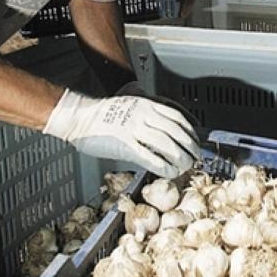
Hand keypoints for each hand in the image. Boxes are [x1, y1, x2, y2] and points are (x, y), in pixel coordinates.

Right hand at [43, 89, 200, 177]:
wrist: (80, 117)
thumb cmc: (104, 114)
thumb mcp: (131, 106)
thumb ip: (148, 114)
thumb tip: (164, 129)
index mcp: (147, 105)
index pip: (177, 117)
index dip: (190, 131)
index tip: (196, 140)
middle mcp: (144, 115)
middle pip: (176, 132)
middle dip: (190, 146)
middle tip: (195, 157)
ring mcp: (135, 130)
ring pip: (167, 145)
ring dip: (180, 158)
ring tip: (185, 166)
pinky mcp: (125, 145)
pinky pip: (150, 157)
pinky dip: (163, 166)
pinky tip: (169, 172)